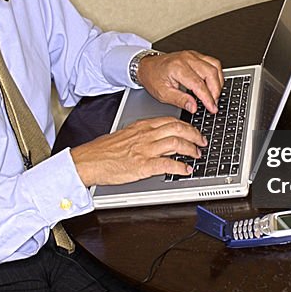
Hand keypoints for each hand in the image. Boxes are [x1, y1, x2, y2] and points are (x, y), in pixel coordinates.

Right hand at [70, 117, 206, 185]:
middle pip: (177, 129)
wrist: (89, 160)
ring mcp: (145, 150)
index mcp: (141, 127)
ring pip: (176, 143)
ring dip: (190, 149)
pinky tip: (186, 170)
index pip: (170, 121)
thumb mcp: (125, 135)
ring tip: (196, 155)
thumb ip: (142, 134)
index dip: (187, 126)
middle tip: (201, 142)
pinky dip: (180, 166)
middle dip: (194, 135)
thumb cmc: (103, 150)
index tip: (194, 131)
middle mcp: (145, 136)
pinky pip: (167, 164)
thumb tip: (156, 138)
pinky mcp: (143, 165)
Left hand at [137, 50, 223, 113]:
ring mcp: (192, 55)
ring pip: (215, 66)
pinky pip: (212, 62)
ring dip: (218, 82)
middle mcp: (187, 59)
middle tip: (214, 104)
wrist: (147, 66)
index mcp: (177, 68)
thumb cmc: (152, 77)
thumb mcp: (162, 93)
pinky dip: (216, 74)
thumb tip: (193, 107)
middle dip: (215, 91)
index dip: (208, 98)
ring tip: (214, 96)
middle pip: (210, 73)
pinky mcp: (196, 55)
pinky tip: (214, 84)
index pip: (199, 84)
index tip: (212, 108)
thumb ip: (180, 100)